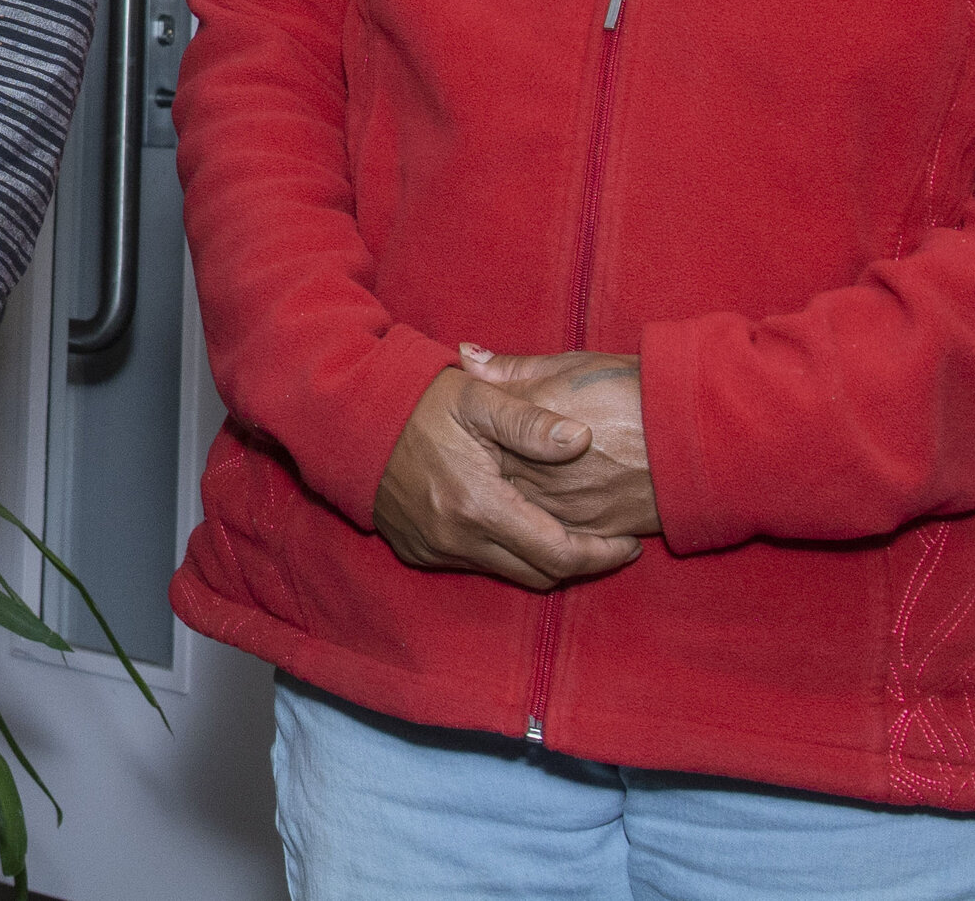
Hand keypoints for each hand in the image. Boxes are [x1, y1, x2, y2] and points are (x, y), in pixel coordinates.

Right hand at [372, 366, 641, 589]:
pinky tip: (515, 525)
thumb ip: (531, 422)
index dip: (601, 556)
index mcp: (479, 505)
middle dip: (580, 562)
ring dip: (542, 558)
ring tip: (566, 530)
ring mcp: (435, 549)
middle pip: (539, 574)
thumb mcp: (477, 399)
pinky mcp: (417, 550)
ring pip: (508, 572)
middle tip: (607, 541)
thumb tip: (583, 439)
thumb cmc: (416, 402)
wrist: (346, 417)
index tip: (628, 544)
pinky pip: (475, 564)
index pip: (559, 555)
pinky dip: (503, 552)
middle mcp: (457, 539)